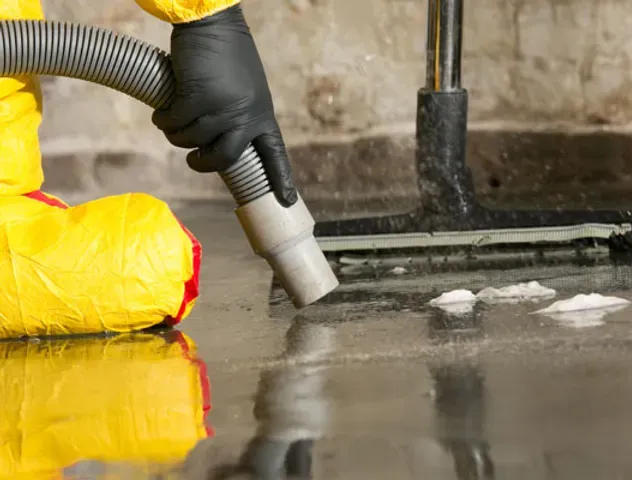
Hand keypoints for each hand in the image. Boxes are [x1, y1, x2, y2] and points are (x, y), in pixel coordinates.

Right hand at [154, 4, 297, 206]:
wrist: (211, 22)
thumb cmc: (225, 55)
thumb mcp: (244, 89)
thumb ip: (239, 115)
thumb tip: (219, 142)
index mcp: (261, 114)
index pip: (275, 153)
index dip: (280, 179)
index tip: (287, 200)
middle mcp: (245, 116)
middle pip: (224, 159)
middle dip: (203, 164)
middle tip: (193, 159)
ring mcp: (222, 108)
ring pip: (192, 142)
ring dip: (177, 134)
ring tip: (173, 117)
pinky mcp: (197, 99)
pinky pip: (174, 124)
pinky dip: (164, 119)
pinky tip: (163, 110)